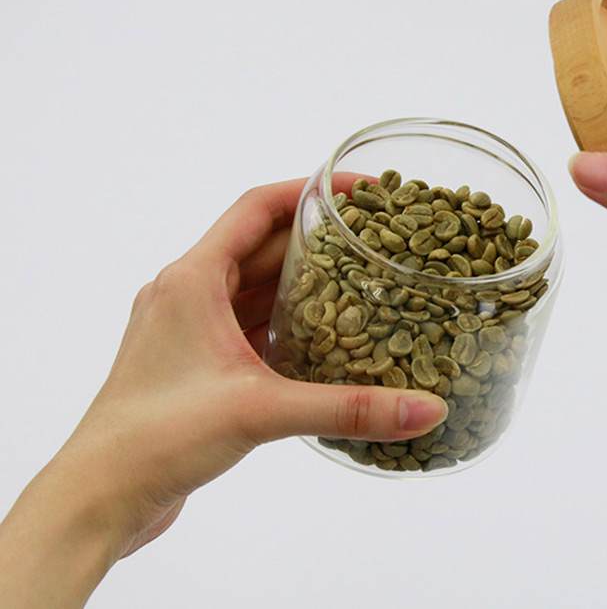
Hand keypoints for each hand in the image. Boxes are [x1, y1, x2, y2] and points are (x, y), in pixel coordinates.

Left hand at [0, 176, 446, 607]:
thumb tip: (426, 408)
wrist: (100, 497)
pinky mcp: (196, 365)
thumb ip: (349, 408)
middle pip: (262, 247)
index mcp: (192, 280)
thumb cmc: (156, 439)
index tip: (359, 190)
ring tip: (363, 285)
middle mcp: (187, 294)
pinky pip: (249, 326)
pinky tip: (325, 340)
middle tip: (375, 242)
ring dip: (304, 285)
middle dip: (319, 241)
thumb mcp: (262, 412)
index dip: (308, 190)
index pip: (256, 208)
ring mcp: (189, 330)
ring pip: (255, 289)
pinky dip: (286, 324)